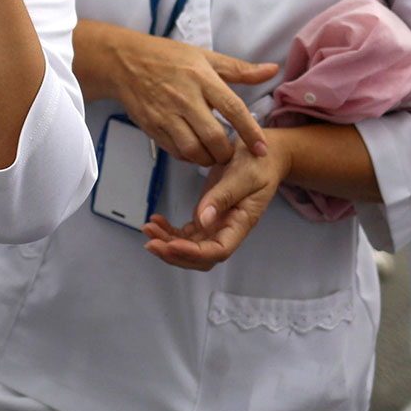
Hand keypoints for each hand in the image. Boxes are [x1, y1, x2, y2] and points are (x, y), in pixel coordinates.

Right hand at [100, 26, 275, 165]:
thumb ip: (240, 69)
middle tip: (232, 153)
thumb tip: (272, 70)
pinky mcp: (152, 126)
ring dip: (208, 159)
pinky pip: (175, 151)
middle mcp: (184, 97)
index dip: (250, 131)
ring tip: (214, 154)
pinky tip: (195, 150)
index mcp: (201, 77)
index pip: (233, 108)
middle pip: (214, 137)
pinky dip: (189, 157)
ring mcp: (166, 114)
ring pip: (193, 150)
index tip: (262, 148)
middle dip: (227, 153)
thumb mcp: (205, 57)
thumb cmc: (167, 57)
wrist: (124, 62)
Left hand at [142, 131, 287, 269]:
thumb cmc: (258, 162)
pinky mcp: (207, 215)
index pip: (219, 250)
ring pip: (190, 246)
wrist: (262, 153)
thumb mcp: (243, 174)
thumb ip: (222, 196)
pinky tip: (156, 221)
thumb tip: (202, 220)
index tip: (171, 244)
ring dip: (168, 243)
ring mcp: (216, 224)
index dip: (194, 253)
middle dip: (175, 254)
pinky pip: (186, 233)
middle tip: (151, 243)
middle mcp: (228, 229)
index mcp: (242, 222)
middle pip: (201, 256)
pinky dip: (169, 231)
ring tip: (148, 230)